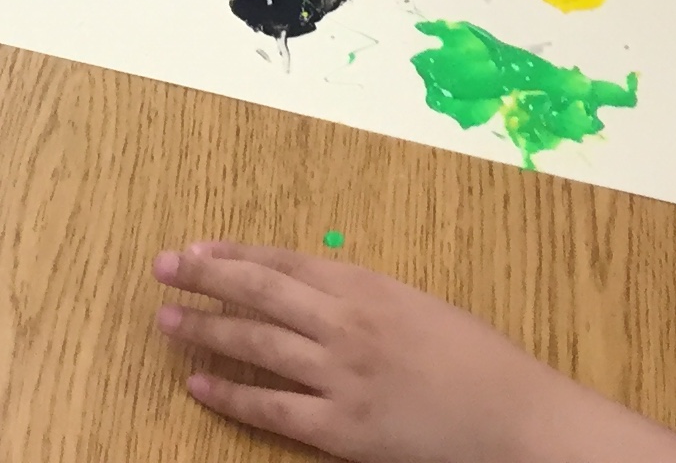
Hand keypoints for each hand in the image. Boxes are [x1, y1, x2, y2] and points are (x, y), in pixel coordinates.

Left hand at [152, 243, 674, 462]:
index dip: (234, 252)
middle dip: (205, 276)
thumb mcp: (416, 305)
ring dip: (206, 329)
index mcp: (366, 284)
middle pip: (258, 290)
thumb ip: (362, 296)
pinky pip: (273, 409)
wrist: (514, 416)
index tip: (196, 247)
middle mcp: (345, 322)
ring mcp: (340, 376)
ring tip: (167, 319)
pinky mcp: (342, 428)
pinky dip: (231, 395)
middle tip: (162, 267)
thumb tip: (311, 289)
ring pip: (257, 344)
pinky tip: (199, 384)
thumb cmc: (475, 360)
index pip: (282, 260)